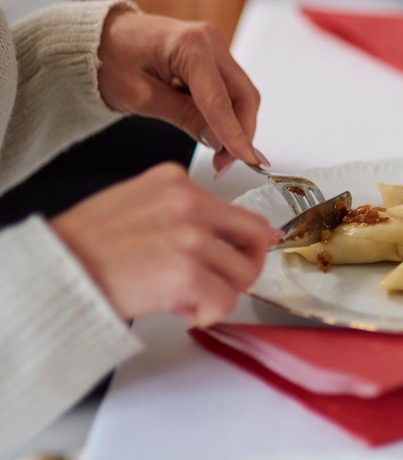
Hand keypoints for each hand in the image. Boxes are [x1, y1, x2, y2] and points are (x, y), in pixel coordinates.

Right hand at [50, 164, 278, 326]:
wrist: (54, 270)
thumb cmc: (84, 246)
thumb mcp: (134, 204)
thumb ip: (176, 213)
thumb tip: (214, 235)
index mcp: (175, 182)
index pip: (232, 210)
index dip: (231, 241)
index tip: (230, 255)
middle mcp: (189, 203)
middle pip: (255, 234)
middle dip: (248, 263)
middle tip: (227, 282)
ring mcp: (191, 237)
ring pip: (243, 273)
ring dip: (220, 292)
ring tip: (187, 297)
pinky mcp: (187, 272)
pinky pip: (225, 301)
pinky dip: (208, 313)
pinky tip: (181, 309)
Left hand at [97, 8, 261, 173]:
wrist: (98, 38)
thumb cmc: (108, 57)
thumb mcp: (140, 96)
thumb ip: (183, 116)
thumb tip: (218, 141)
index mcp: (191, 45)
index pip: (221, 100)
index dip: (234, 134)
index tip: (246, 159)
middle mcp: (209, 40)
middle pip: (243, 94)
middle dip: (241, 132)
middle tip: (228, 163)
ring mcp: (213, 46)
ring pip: (241, 93)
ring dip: (236, 124)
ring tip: (220, 153)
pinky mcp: (211, 56)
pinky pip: (230, 88)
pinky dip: (227, 112)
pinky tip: (213, 131)